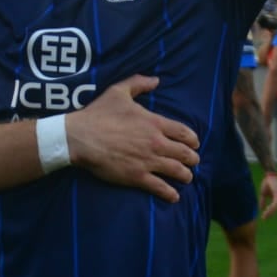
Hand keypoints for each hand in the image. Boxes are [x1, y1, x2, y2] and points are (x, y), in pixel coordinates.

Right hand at [66, 75, 199, 202]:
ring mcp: (148, 161)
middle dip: (192, 159)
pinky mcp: (137, 177)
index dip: (193, 140)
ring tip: (187, 178)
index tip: (195, 144)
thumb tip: (156, 79)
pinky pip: (160, 187)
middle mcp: (156, 143)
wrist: (80, 137)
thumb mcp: (119, 91)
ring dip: (186, 175)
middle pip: (185, 153)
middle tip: (193, 162)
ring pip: (177, 171)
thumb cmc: (98, 114)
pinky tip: (174, 196)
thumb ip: (139, 83)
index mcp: (154, 123)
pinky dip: (170, 193)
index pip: (184, 132)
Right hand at [257, 171, 276, 219]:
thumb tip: (261, 208)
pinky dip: (271, 207)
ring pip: (275, 207)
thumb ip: (263, 201)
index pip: (273, 208)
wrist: (268, 175)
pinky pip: (275, 203)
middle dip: (269, 214)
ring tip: (265, 216)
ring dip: (270, 212)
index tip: (263, 217)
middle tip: (264, 218)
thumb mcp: (263, 194)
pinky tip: (267, 209)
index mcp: (276, 198)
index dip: (269, 212)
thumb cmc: (267, 183)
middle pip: (275, 209)